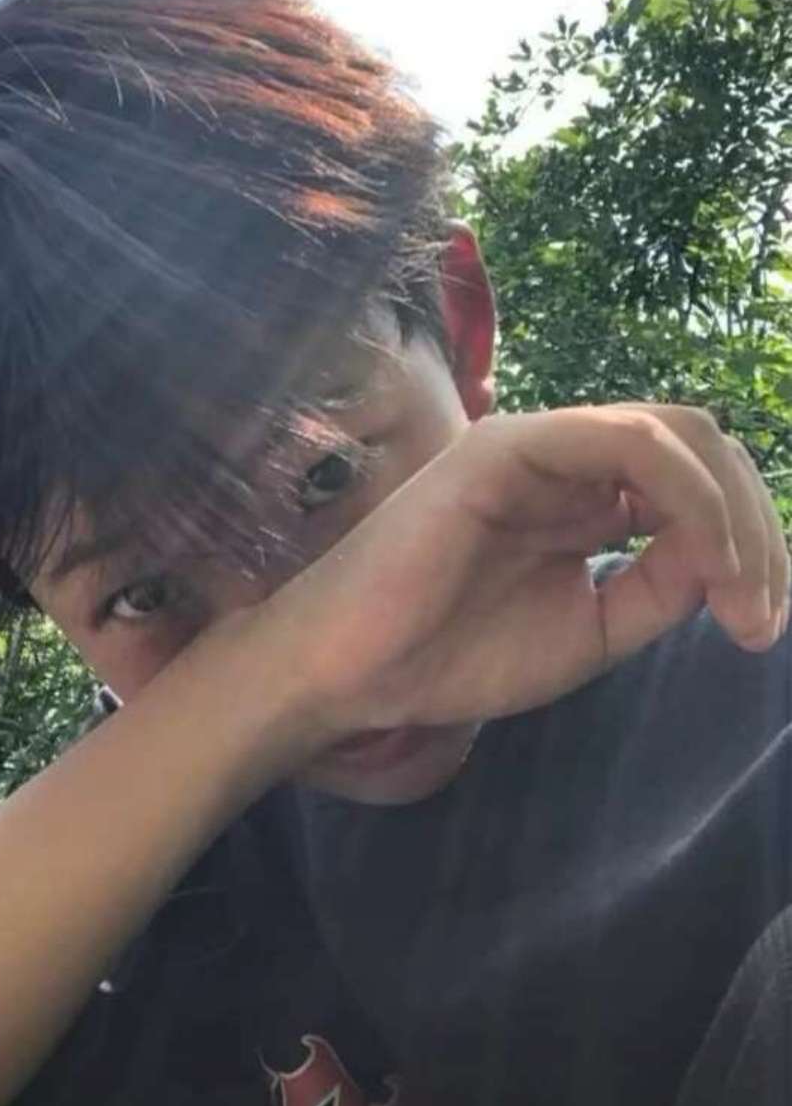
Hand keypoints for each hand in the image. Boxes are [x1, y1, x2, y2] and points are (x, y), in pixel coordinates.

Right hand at [256, 403, 789, 747]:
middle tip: (761, 616)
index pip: (693, 487)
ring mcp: (537, 448)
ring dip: (733, 512)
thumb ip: (657, 589)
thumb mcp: (588, 632)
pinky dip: (687, 494)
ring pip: (677, 432)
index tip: (760, 627)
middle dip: (756, 528)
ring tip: (741, 596)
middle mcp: (568, 462)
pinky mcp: (508, 447)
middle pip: (702, 449)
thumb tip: (729, 558)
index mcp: (583, 502)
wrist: (355, 673)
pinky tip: (703, 556)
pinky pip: (625, 441)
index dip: (750, 545)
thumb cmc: (451, 656)